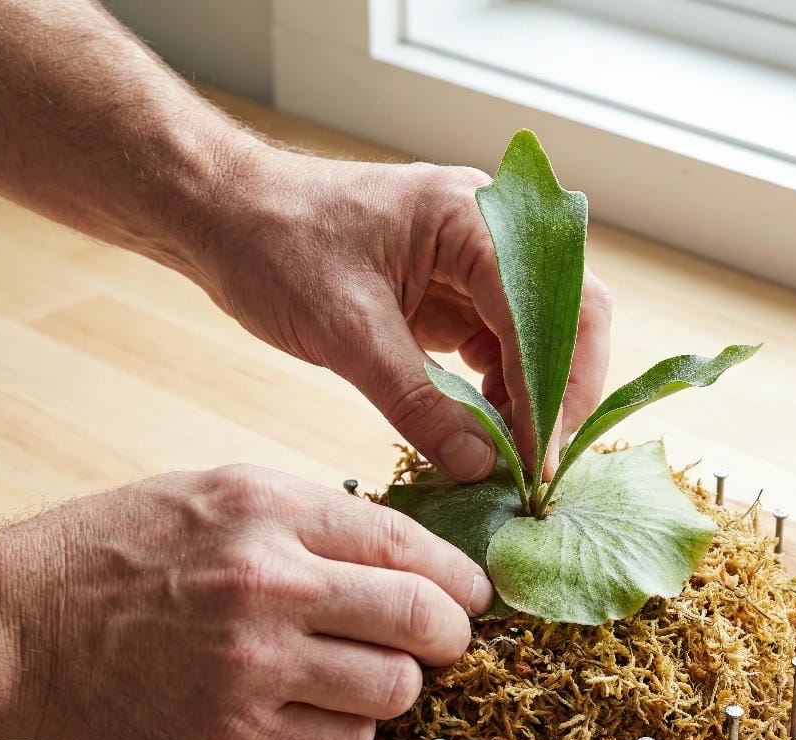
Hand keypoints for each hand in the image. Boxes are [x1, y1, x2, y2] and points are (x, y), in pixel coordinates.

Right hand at [0, 465, 490, 739]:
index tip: (476, 593)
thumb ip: (312, 518)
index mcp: (270, 508)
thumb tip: (403, 553)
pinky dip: (352, 731)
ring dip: (400, 686)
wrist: (15, 624)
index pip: (406, 542)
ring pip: (393, 688)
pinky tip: (327, 713)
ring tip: (376, 675)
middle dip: (453, 635)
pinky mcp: (232, 734)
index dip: (459, 574)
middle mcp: (270, 582)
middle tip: (449, 641)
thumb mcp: (216, 494)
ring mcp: (252, 664)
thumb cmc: (116, 551)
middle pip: (420, 617)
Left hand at [197, 147, 611, 479]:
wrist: (228, 219)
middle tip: (542, 460)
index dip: (550, 386)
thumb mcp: (347, 330)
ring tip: (513, 455)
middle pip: (567, 315)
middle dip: (561, 391)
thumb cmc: (277, 246)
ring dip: (534, 397)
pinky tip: (487, 430)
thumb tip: (478, 465)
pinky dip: (502, 393)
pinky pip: (502, 349)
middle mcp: (488, 235)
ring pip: (539, 338)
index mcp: (471, 218)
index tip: (539, 456)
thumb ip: (417, 401)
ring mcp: (475, 265)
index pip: (545, 307)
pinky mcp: (456, 295)